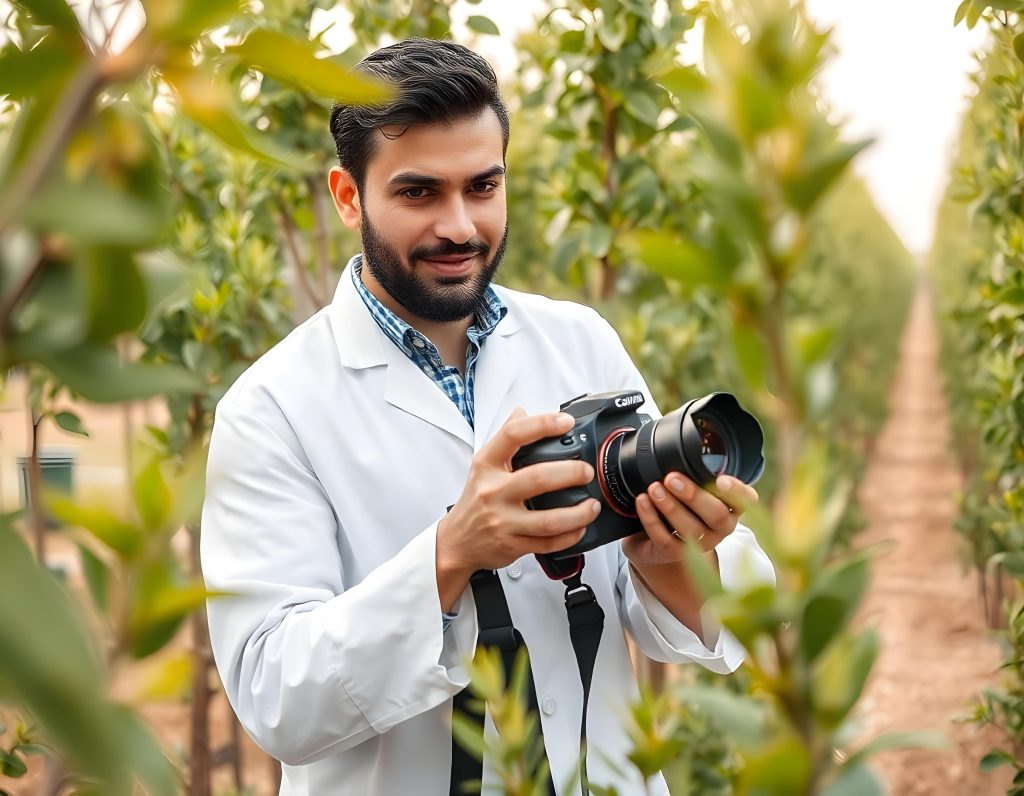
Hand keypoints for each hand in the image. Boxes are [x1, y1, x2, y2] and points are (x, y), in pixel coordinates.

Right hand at [438, 407, 601, 579]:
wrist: (457, 542)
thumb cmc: (475, 501)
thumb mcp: (482, 466)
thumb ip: (504, 438)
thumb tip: (522, 411)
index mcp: (487, 465)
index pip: (513, 435)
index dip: (543, 424)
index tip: (565, 422)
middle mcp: (493, 491)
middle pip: (539, 478)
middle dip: (571, 473)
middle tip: (587, 471)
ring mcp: (502, 521)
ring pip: (548, 519)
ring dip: (578, 513)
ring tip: (592, 505)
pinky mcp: (512, 545)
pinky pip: (548, 543)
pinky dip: (570, 536)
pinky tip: (580, 527)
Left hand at [621, 472, 757, 567]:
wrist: (656, 538)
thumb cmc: (680, 505)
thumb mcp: (693, 486)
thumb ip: (697, 471)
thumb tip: (687, 441)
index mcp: (730, 507)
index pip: (747, 500)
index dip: (737, 491)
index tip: (721, 480)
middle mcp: (720, 528)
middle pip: (716, 515)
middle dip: (693, 496)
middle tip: (671, 478)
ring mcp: (699, 544)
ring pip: (690, 529)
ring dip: (670, 506)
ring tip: (654, 488)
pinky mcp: (674, 553)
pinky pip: (663, 537)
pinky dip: (651, 518)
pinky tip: (642, 501)